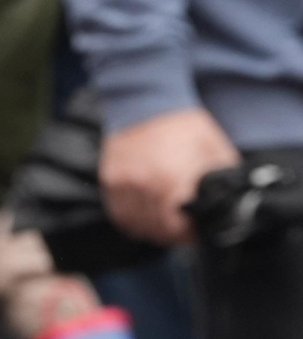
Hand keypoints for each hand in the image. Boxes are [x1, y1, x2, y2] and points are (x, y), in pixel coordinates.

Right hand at [99, 107, 238, 245]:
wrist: (145, 103)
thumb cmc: (183, 126)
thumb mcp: (214, 149)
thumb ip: (221, 179)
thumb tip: (229, 204)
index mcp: (171, 178)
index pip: (177, 227)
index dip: (189, 236)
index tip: (198, 232)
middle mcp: (143, 184)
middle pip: (156, 230)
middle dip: (174, 235)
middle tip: (185, 232)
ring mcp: (122, 183)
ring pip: (136, 225)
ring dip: (153, 231)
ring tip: (166, 226)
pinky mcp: (109, 181)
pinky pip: (119, 215)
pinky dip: (133, 222)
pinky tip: (146, 219)